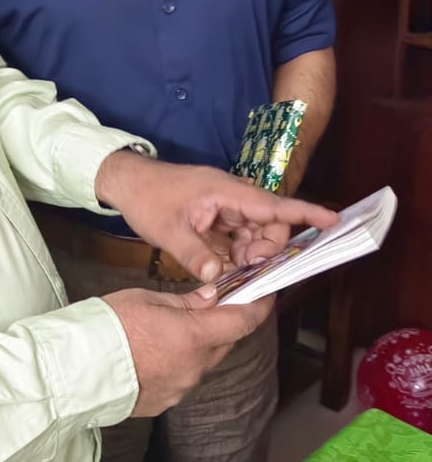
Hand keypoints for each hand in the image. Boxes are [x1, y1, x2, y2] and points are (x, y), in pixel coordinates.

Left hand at [94, 152, 335, 283]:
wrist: (128, 182)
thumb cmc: (148, 198)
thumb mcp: (168, 231)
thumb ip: (195, 255)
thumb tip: (217, 279)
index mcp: (227, 192)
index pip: (274, 205)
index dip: (305, 213)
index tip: (333, 221)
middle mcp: (233, 197)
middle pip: (269, 226)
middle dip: (266, 250)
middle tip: (245, 269)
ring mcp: (226, 207)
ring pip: (254, 235)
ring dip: (248, 255)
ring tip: (227, 270)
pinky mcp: (217, 217)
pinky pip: (238, 237)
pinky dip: (235, 254)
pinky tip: (221, 267)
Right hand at [103, 285, 274, 416]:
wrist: (75, 369)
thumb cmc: (108, 327)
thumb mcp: (148, 300)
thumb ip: (186, 302)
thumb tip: (212, 298)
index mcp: (195, 336)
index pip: (244, 320)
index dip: (260, 304)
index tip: (265, 292)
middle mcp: (195, 367)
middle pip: (225, 341)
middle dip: (224, 321)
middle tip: (213, 302)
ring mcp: (181, 387)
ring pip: (203, 361)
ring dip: (198, 344)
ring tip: (171, 328)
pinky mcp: (165, 402)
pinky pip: (183, 377)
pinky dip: (179, 362)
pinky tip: (155, 352)